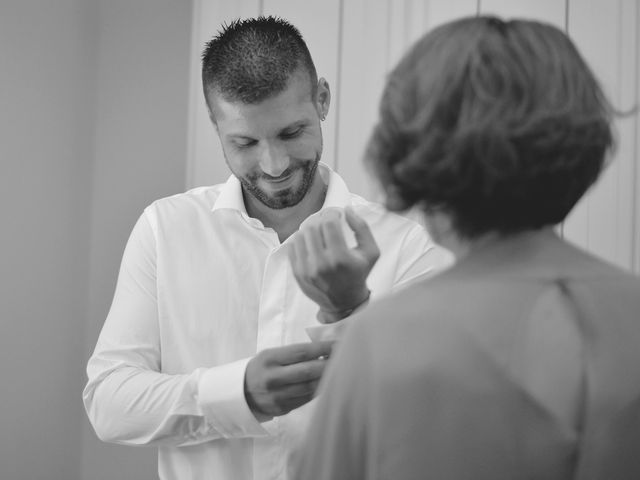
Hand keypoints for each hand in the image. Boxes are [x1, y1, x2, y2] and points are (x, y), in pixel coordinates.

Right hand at [244, 341, 333, 417]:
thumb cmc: (262, 368)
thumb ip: (294, 353)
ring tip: (341, 371)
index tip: (338, 345)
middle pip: (308, 371)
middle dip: (329, 364)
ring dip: (328, 378)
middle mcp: (273, 378)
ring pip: (310, 387)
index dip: (323, 348)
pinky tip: (328, 383)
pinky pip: (307, 399)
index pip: (302, 352)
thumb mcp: (272, 354)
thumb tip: (324, 351)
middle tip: (346, 358)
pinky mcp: (283, 409)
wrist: (241, 392)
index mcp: (270, 359)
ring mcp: (278, 396)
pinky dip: (320, 390)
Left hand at [288, 206, 379, 322]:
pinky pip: (292, 246)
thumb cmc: (359, 274)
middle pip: (313, 227)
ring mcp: (306, 269)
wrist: (344, 303)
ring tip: (320, 233)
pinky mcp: (297, 272)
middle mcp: (320, 263)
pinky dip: (301, 240)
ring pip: (300, 234)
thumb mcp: (371, 252)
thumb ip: (362, 227)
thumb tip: (347, 210)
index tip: (336, 216)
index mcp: (340, 258)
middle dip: (321, 220)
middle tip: (328, 223)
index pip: (328, 223)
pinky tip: (311, 243)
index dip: (332, 214)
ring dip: (311, 229)